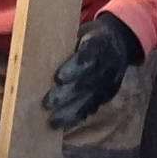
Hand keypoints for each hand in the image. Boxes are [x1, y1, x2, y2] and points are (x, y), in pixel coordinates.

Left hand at [43, 12, 142, 128]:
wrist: (119, 41)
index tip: (58, 77)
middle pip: (86, 81)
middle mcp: (108, 63)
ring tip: (52, 122)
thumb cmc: (91, 37)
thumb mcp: (82, 32)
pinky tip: (64, 125)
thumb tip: (37, 55)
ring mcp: (110, 81)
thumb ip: (66, 44)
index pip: (88, 56)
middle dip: (66, 94)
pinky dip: (78, 117)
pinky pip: (94, 107)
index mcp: (100, 43)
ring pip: (90, 99)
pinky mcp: (109, 94)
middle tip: (46, 103)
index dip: (74, 68)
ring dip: (70, 112)